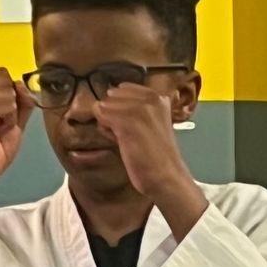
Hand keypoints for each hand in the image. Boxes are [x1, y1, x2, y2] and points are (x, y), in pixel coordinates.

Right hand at [0, 69, 36, 199]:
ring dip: (9, 113)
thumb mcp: (14, 122)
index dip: (11, 98)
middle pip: (6, 79)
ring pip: (8, 90)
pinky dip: (8, 119)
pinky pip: (8, 103)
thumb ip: (21, 102)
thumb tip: (23, 84)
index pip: (4, 77)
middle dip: (11, 105)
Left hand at [92, 83, 196, 209]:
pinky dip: (106, 130)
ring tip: (127, 139)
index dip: (121, 108)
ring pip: (105, 106)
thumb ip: (132, 110)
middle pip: (112, 96)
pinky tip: (120, 142)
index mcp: (158, 96)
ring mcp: (140, 108)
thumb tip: (100, 104)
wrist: (166, 177)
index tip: (135, 126)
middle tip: (130, 134)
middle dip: (114, 113)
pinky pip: (101, 115)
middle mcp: (151, 97)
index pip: (123, 89)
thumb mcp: (149, 124)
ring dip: (109, 123)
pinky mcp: (128, 121)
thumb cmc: (155, 156)